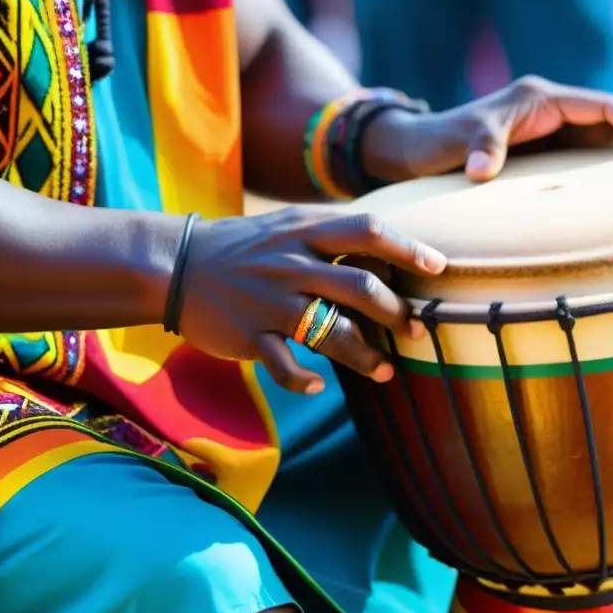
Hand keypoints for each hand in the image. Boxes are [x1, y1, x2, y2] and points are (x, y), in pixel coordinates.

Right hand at [178, 207, 445, 393]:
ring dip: (366, 357)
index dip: (407, 248)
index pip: (367, 230)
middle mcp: (291, 264)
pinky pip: (284, 365)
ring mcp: (270, 301)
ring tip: (387, 373)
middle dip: (396, 312)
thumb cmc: (244, 247)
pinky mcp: (249, 334)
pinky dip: (304, 380)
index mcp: (305, 231)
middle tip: (417, 330)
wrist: (173, 266)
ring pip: (330, 331)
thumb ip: (331, 234)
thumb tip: (387, 246)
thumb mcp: (286, 226)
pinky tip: (319, 386)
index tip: (439, 266)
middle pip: (360, 286)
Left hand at [363, 76, 612, 183]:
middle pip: (610, 117)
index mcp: (539, 99)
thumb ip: (478, 149)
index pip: (598, 105)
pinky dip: (612, 164)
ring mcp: (549, 131)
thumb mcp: (459, 140)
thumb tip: (483, 172)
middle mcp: (550, 110)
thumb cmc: (438, 141)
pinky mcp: (544, 152)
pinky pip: (587, 155)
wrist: (416, 151)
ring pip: (603, 136)